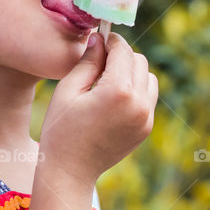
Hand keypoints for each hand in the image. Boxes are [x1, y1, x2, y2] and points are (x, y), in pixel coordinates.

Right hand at [37, 32, 158, 183]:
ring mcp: (146, 117)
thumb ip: (88, 61)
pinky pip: (148, 97)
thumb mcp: (68, 90)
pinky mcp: (146, 128)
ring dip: (132, 72)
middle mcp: (138, 103)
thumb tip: (99, 38)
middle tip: (99, 62)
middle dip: (121, 56)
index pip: (122, 51)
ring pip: (148, 77)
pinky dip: (136, 90)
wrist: (70, 171)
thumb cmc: (61, 129)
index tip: (99, 39)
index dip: (110, 40)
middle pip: (139, 61)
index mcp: (118, 91)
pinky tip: (113, 98)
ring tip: (107, 81)